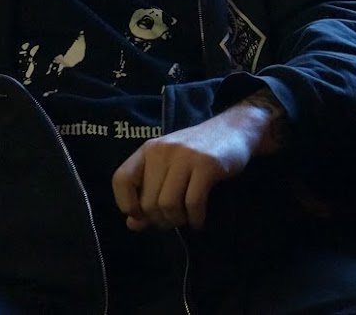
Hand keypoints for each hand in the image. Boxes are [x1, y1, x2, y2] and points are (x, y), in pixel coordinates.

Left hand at [111, 95, 283, 231]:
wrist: (234, 130)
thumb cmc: (197, 153)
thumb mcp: (168, 168)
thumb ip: (148, 193)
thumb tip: (133, 224)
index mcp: (148, 150)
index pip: (121, 179)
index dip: (127, 204)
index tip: (142, 215)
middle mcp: (162, 151)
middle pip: (148, 202)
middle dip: (160, 220)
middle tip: (174, 221)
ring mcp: (185, 156)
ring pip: (168, 205)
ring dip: (177, 221)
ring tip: (187, 219)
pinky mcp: (207, 165)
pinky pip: (192, 203)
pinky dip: (195, 219)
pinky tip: (199, 221)